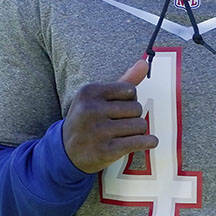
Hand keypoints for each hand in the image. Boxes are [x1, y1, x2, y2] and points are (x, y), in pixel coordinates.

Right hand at [62, 59, 157, 173]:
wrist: (67, 152)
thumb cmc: (86, 120)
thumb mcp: (97, 98)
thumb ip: (123, 80)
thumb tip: (144, 64)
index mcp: (89, 92)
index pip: (130, 90)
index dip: (130, 99)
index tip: (121, 107)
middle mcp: (92, 110)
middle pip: (136, 108)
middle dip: (134, 116)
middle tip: (122, 122)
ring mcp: (99, 131)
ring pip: (140, 125)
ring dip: (138, 130)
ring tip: (126, 133)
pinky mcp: (106, 150)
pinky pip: (139, 142)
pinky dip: (148, 142)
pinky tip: (148, 141)